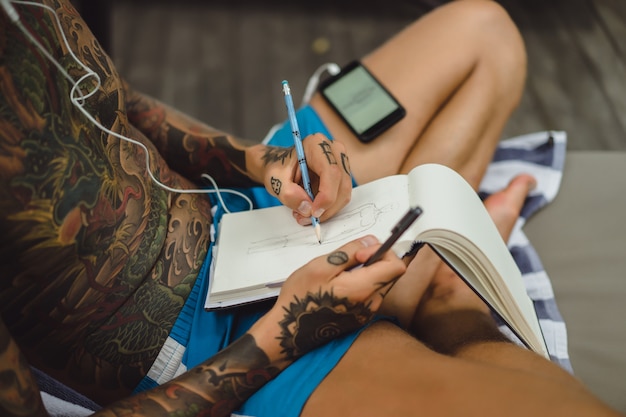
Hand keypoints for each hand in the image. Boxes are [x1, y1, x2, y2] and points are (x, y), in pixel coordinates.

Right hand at [249, 235, 406, 364]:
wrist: (289, 331)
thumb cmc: (300, 298)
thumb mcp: (321, 266)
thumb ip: (349, 252)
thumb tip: (371, 241)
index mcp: (363, 289)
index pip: (396, 266)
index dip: (383, 252)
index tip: (360, 252)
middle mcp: (371, 304)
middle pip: (389, 274)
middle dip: (373, 260)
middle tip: (346, 261)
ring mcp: (367, 313)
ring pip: (378, 283)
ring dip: (364, 273)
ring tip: (338, 275)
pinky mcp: (360, 317)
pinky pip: (369, 294)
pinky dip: (359, 285)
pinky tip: (338, 287)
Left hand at [261, 133, 351, 224]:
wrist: (280, 167)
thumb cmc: (279, 168)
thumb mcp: (275, 181)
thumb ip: (288, 194)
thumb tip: (307, 208)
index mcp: (316, 144)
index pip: (332, 172)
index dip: (326, 195)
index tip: (314, 212)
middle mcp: (333, 150)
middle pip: (342, 184)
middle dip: (326, 207)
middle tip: (307, 217)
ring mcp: (340, 162)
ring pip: (343, 193)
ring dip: (327, 210)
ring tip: (304, 214)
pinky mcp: (342, 175)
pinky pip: (341, 196)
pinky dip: (328, 208)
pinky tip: (311, 209)